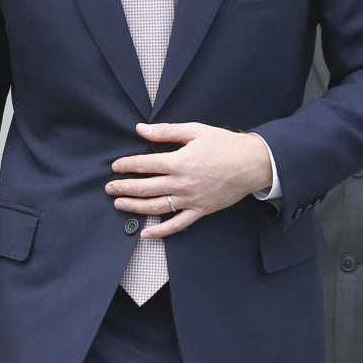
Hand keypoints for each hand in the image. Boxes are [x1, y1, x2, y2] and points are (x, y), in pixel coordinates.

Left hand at [107, 122, 272, 238]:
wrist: (254, 164)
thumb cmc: (224, 145)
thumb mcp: (194, 131)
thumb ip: (165, 132)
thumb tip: (140, 129)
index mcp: (179, 162)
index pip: (144, 165)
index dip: (127, 165)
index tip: (115, 166)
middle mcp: (182, 183)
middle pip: (146, 188)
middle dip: (124, 188)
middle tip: (109, 187)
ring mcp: (191, 199)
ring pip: (156, 207)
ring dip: (135, 207)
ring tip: (119, 204)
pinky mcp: (201, 210)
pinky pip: (178, 224)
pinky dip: (161, 231)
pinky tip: (145, 233)